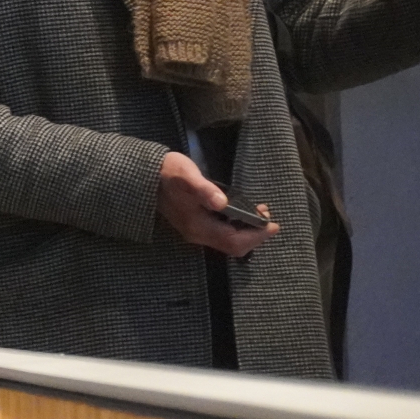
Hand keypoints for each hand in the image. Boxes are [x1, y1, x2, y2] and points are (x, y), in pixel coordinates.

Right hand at [156, 150, 276, 256]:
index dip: (255, 236)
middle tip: (268, 219)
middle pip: (232, 246)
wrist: (146, 174)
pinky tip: (241, 213)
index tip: (272, 225)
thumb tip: (222, 202)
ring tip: (259, 215)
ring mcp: (195, 230)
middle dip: (254, 236)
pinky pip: (222, 233)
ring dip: (247, 232)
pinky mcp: (195, 224)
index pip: (233, 240)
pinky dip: (237, 227)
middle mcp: (197, 233)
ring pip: (228, 241)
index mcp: (197, 225)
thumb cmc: (168, 172)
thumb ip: (204, 190)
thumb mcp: (187, 176)